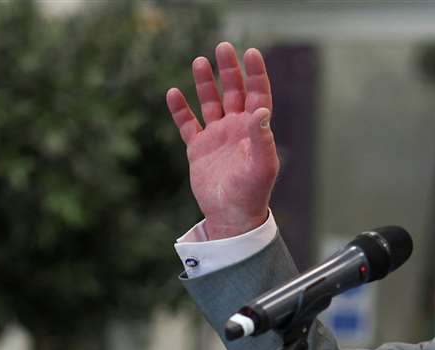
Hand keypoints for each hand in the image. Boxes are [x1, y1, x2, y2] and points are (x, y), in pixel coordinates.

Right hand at [164, 41, 279, 238]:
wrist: (230, 217)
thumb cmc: (252, 193)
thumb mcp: (262, 166)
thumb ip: (262, 138)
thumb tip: (261, 110)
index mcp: (255, 129)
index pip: (257, 94)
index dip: (255, 73)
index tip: (251, 53)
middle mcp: (236, 128)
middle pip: (233, 91)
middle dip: (228, 70)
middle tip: (222, 47)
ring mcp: (216, 136)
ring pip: (210, 103)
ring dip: (205, 83)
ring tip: (199, 62)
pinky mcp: (198, 148)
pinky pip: (187, 124)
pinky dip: (180, 110)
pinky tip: (173, 93)